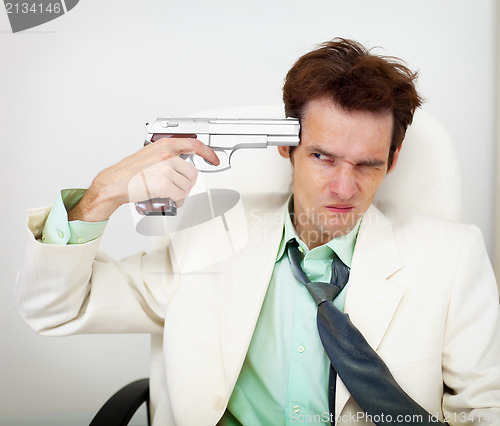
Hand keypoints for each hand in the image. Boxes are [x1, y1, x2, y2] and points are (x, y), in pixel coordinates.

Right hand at [68, 138, 219, 221]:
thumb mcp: (150, 154)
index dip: (208, 153)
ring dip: (181, 192)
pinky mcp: (164, 184)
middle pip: (192, 173)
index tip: (214, 159)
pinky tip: (167, 198)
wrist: (115, 182)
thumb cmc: (130, 171)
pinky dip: (176, 200)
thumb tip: (183, 163)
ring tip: (168, 192)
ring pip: (187, 186)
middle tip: (175, 187)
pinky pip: (180, 195)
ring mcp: (166, 169)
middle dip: (186, 183)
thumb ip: (167, 155)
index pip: (194, 145)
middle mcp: (167, 155)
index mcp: (165, 146)